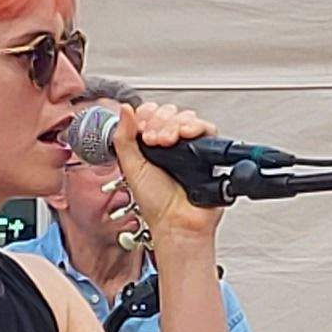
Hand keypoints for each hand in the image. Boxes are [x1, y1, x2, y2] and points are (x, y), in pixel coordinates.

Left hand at [104, 101, 224, 243]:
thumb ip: (123, 137)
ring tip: (165, 141)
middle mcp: (170, 145)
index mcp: (149, 147)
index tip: (141, 128)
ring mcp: (189, 148)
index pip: (150, 115)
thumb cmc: (156, 204)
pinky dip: (195, 126)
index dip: (146, 116)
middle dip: (158, 120)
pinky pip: (206, 129)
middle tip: (152, 139)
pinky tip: (183, 135)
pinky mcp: (207, 152)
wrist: (176, 222)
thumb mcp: (130, 167)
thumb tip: (124, 110)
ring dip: (173, 124)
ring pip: (186, 118)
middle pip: (169, 113)